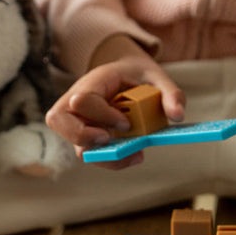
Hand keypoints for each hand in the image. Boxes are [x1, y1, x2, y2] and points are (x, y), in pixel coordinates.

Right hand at [45, 36, 185, 169]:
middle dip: (82, 135)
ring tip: (131, 154)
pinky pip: (90, 154)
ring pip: (72, 143)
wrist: (126, 74)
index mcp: (93, 81)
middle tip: (109, 139)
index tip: (126, 122)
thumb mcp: (156, 75)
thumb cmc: (137, 74)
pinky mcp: (87, 137)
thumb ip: (170, 92)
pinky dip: (110, 160)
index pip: (81, 99)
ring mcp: (78, 121)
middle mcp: (76, 100)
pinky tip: (134, 156)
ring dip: (100, 154)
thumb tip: (177, 116)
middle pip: (58, 120)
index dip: (102, 114)